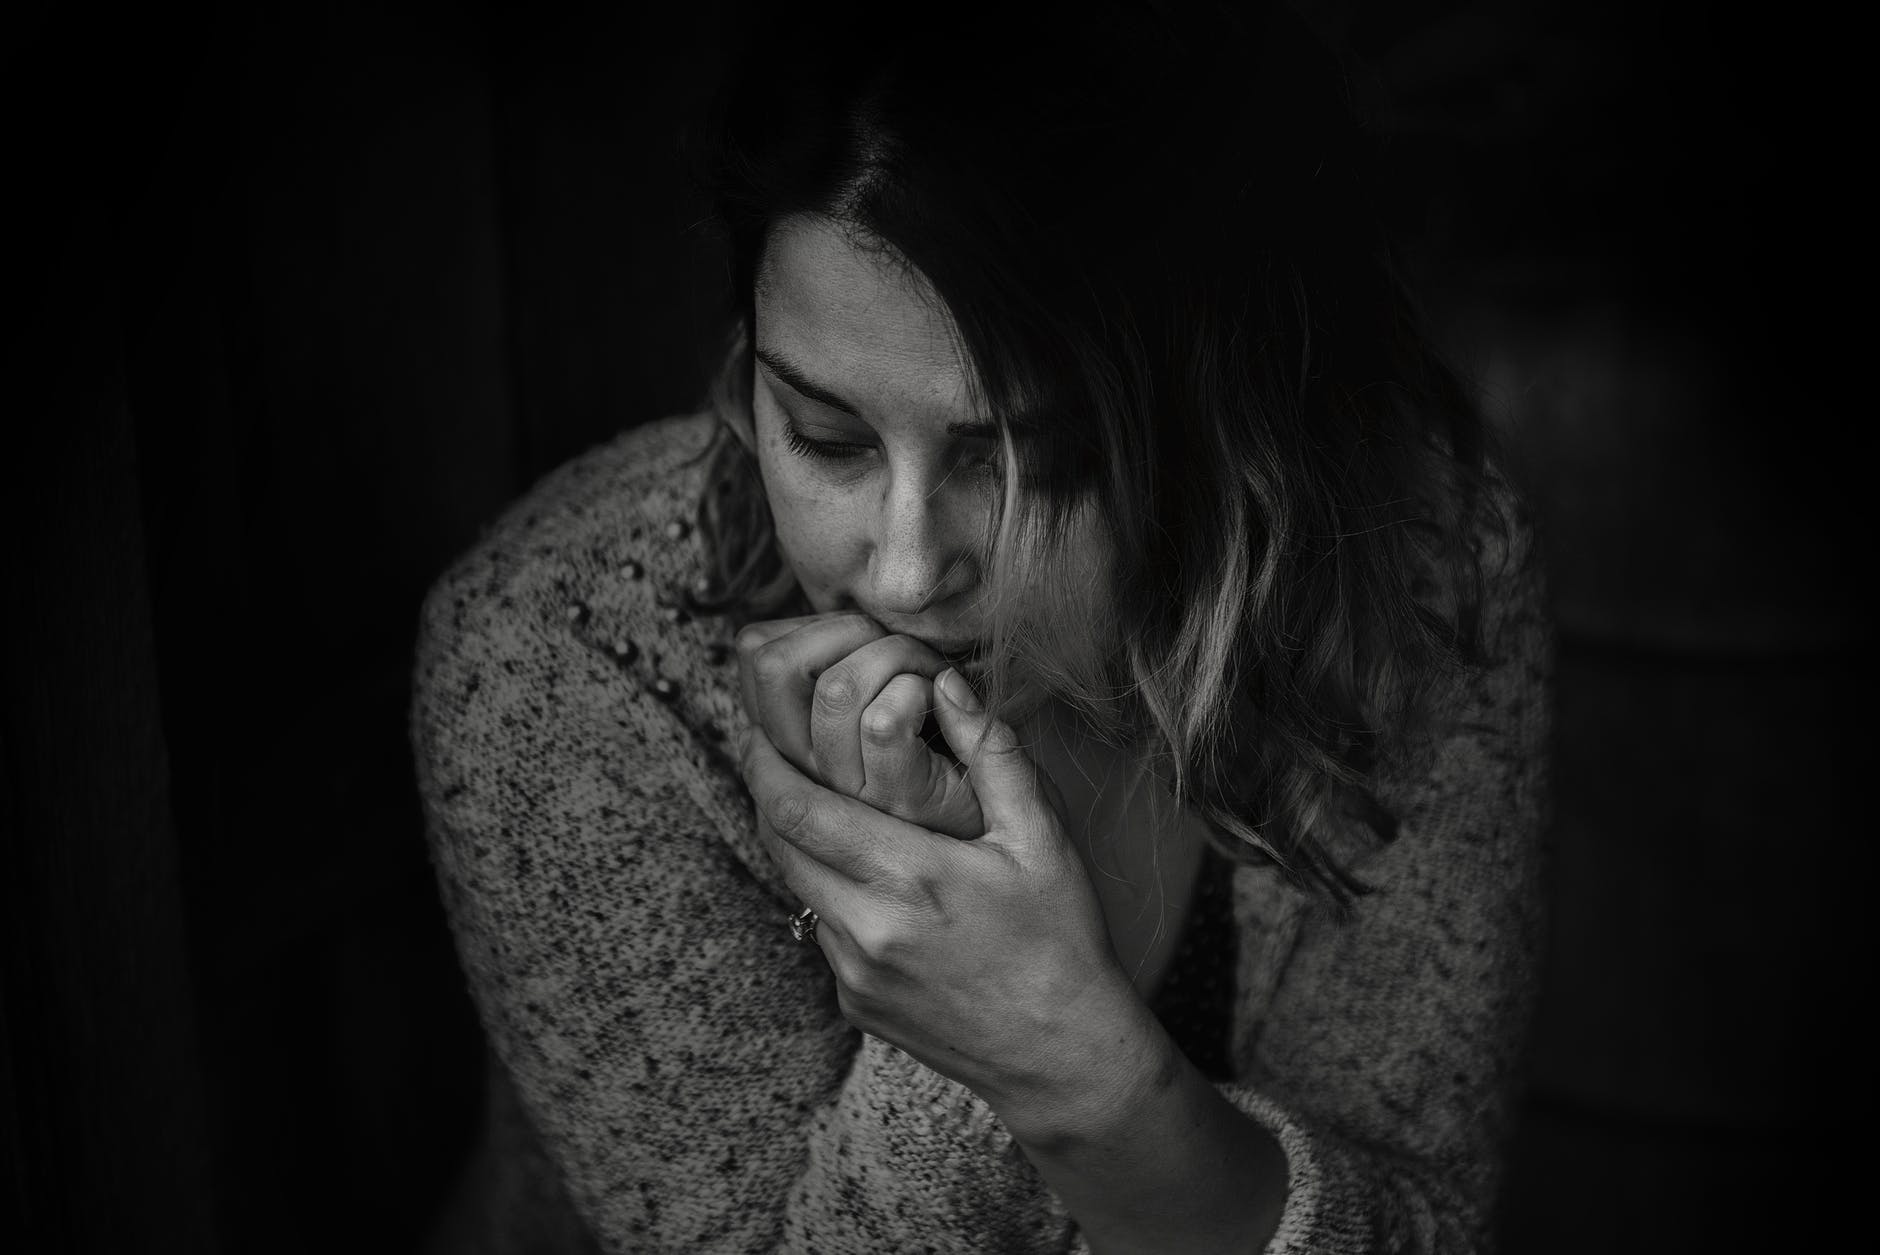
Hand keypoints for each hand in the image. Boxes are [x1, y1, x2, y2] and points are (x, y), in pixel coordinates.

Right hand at [735, 613, 983, 838]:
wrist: (1004, 828)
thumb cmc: (944, 752)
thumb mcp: (868, 708)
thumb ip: (838, 667)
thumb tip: (811, 620)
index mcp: (790, 739)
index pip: (754, 652)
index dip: (809, 621)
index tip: (863, 637)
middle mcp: (806, 768)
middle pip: (771, 663)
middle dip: (844, 627)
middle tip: (895, 644)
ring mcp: (848, 790)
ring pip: (836, 687)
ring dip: (896, 654)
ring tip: (928, 672)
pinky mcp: (898, 800)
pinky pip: (885, 722)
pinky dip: (923, 690)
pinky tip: (945, 700)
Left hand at [737, 666, 1129, 1112]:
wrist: (1062, 1056)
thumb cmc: (1062, 940)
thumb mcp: (1043, 839)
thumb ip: (993, 754)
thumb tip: (947, 684)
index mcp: (910, 877)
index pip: (799, 809)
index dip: (767, 763)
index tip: (761, 729)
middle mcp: (866, 929)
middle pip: (779, 845)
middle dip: (767, 792)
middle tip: (770, 750)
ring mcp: (853, 974)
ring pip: (796, 888)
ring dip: (797, 844)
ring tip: (818, 804)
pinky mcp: (854, 1004)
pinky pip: (822, 931)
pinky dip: (830, 894)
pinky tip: (869, 877)